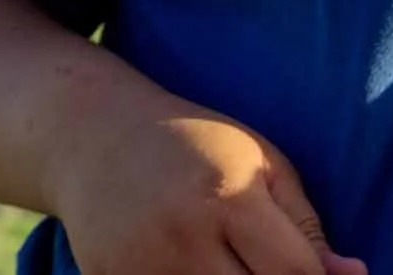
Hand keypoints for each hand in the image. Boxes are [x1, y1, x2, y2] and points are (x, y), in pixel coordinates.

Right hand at [47, 100, 367, 274]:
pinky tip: (179, 262)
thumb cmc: (189, 144)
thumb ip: (306, 225)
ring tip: (216, 258)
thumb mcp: (257, 161)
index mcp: (224, 194)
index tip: (301, 266)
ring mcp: (137, 263)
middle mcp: (177, 233)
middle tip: (252, 260)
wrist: (86, 132)